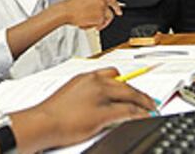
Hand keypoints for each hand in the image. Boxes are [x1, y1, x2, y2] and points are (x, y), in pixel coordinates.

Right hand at [33, 68, 155, 147]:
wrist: (44, 121)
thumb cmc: (52, 112)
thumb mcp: (70, 95)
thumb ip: (86, 93)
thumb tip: (96, 101)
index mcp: (85, 77)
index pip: (113, 73)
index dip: (126, 81)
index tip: (132, 87)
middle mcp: (94, 82)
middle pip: (125, 84)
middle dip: (139, 92)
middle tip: (148, 100)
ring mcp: (100, 96)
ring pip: (130, 95)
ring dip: (143, 102)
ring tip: (150, 108)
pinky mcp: (103, 112)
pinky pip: (129, 111)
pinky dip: (140, 113)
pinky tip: (144, 116)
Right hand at [57, 0, 122, 29]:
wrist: (66, 11)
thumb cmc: (71, 6)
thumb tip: (99, 5)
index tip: (114, 2)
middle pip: (114, 3)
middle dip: (117, 8)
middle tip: (119, 12)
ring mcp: (102, 7)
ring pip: (109, 16)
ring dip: (104, 21)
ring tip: (96, 25)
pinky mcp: (101, 17)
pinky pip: (103, 23)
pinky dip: (98, 26)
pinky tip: (89, 25)